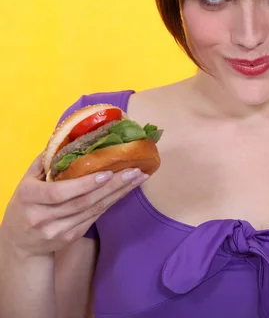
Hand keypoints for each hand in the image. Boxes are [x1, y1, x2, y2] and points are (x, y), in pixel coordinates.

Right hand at [0, 153, 148, 258]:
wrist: (21, 242)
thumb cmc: (26, 203)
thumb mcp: (28, 180)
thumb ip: (47, 161)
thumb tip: (71, 136)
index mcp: (30, 197)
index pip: (59, 192)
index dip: (85, 183)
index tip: (107, 172)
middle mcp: (42, 216)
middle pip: (83, 201)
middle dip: (113, 185)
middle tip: (135, 170)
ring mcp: (58, 230)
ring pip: (93, 210)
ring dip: (119, 193)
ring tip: (138, 178)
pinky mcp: (71, 236)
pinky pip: (95, 217)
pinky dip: (112, 202)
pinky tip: (126, 190)